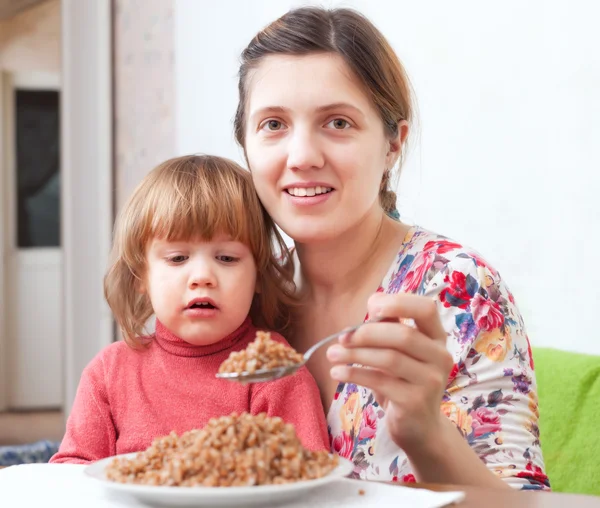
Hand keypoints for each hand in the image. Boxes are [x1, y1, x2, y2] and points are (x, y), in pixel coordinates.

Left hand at [326, 292, 453, 451]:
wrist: (418, 427)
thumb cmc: (403, 380)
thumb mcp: (399, 352)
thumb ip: (390, 327)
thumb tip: (373, 303)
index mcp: (437, 336)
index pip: (426, 308)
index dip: (398, 302)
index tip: (370, 307)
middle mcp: (440, 356)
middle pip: (403, 335)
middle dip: (366, 333)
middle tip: (342, 337)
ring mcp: (431, 380)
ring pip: (389, 358)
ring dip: (355, 354)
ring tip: (332, 355)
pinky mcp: (415, 402)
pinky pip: (379, 381)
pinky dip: (354, 374)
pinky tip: (337, 373)